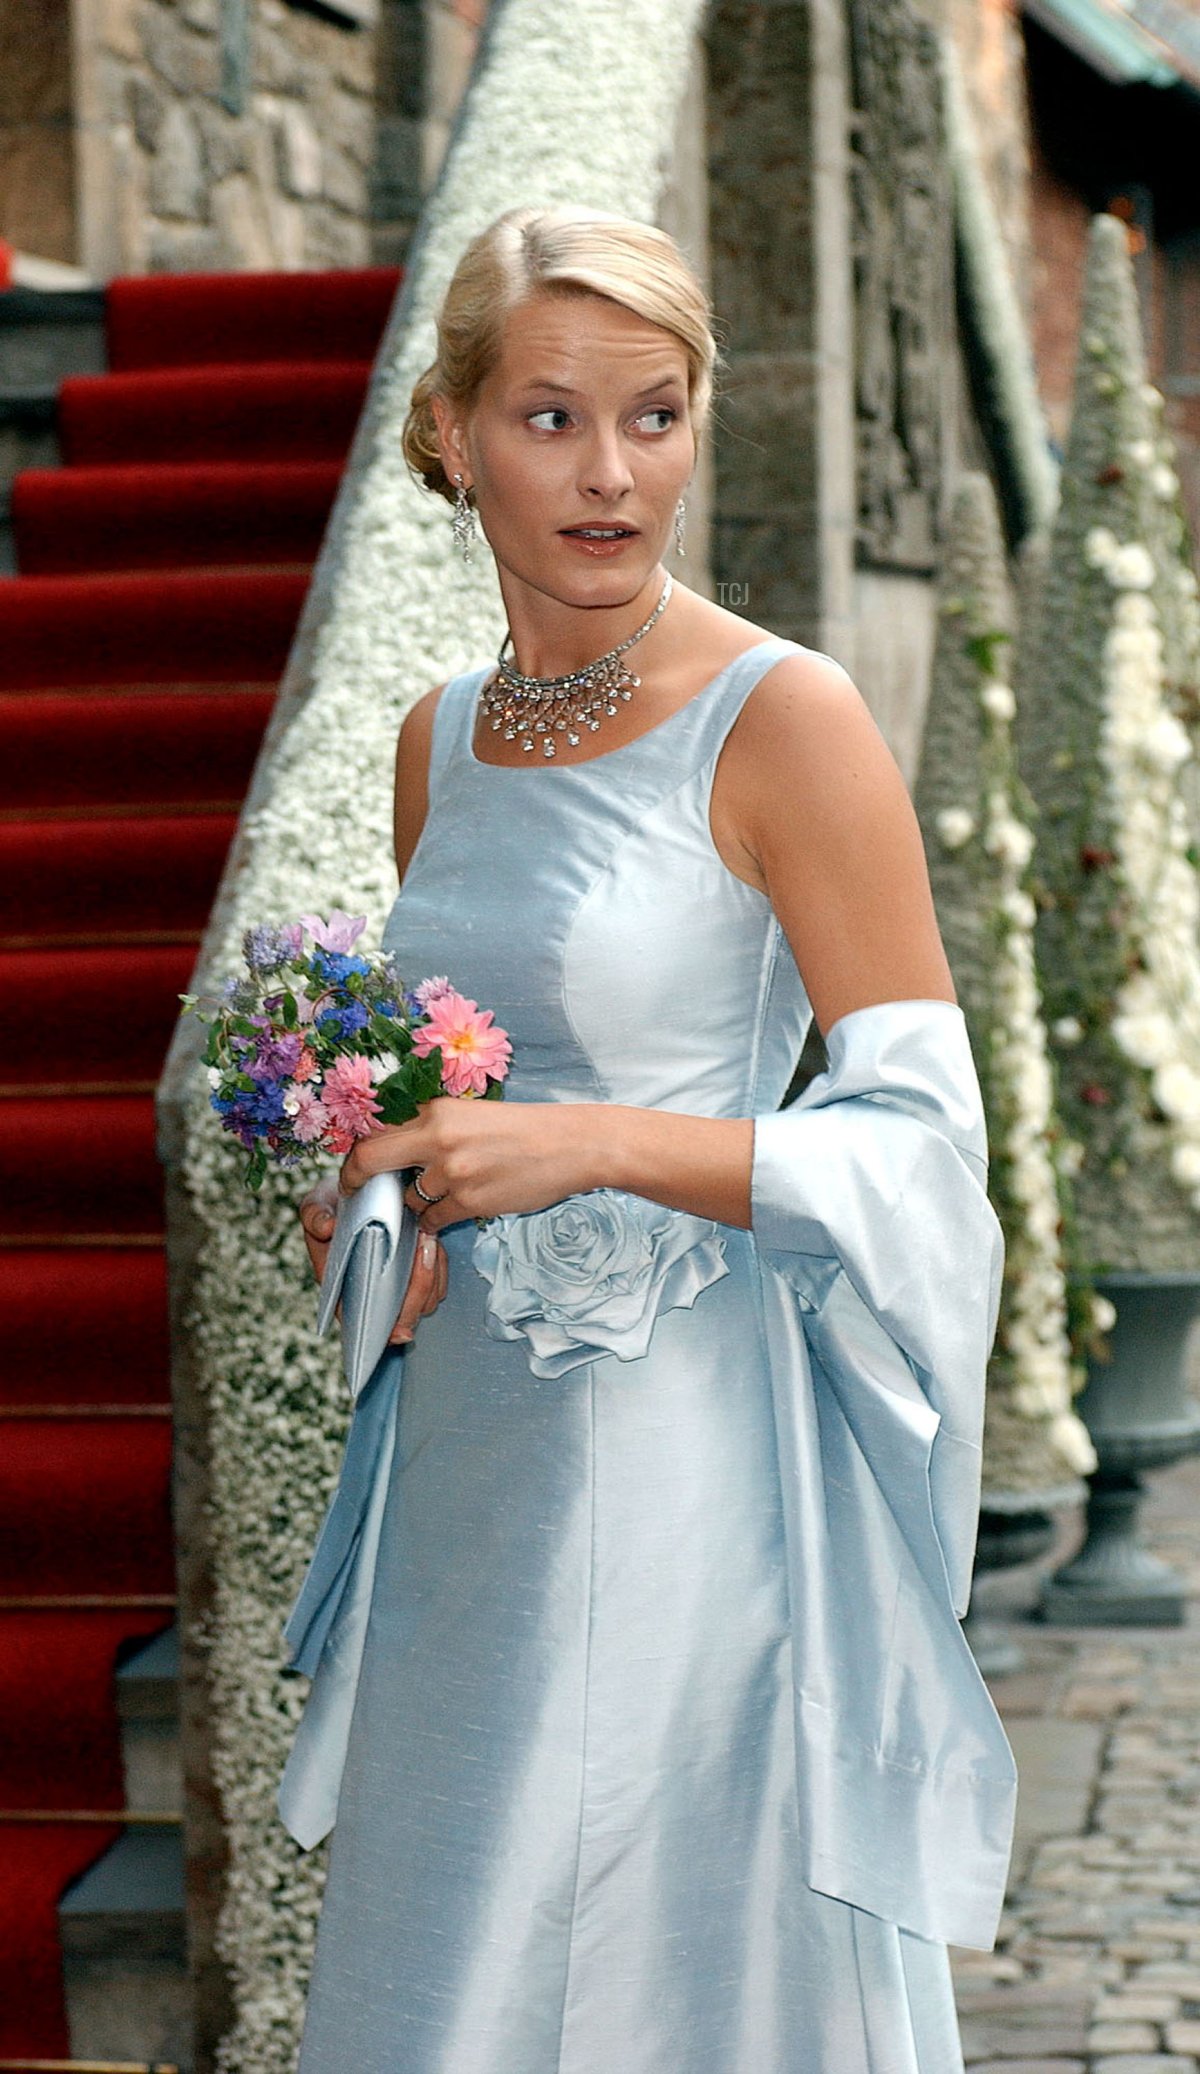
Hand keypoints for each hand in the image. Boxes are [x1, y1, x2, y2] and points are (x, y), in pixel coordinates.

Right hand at [298, 1172, 448, 1343]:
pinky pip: (438, 1281)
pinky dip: (439, 1265)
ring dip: (432, 1275)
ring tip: (427, 1240)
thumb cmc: (334, 1207)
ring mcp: (398, 1286)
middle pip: (403, 1316)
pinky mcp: (418, 1271)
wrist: (358, 1194)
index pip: (365, 1322)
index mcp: (343, 1290)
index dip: (384, 1326)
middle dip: (418, 1289)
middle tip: (422, 1251)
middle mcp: (372, 1295)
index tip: (397, 1310)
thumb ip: (314, 1216)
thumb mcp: (316, 1205)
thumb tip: (326, 1227)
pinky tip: (432, 1241)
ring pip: (425, 1301)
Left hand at [338, 1097, 604, 1233]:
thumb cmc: (525, 1129)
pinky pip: (434, 1219)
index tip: (355, 1166)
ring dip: (417, 1202)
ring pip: (408, 1198)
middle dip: (356, 1179)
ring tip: (441, 1195)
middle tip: (357, 1192)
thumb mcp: (472, 1114)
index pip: (377, 1129)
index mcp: (437, 1109)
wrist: (572, 1145)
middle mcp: (438, 1137)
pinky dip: (439, 1219)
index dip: (358, 1151)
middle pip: (370, 1160)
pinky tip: (457, 1209)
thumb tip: (394, 1152)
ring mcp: (453, 1172)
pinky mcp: (470, 1201)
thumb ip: (433, 1128)